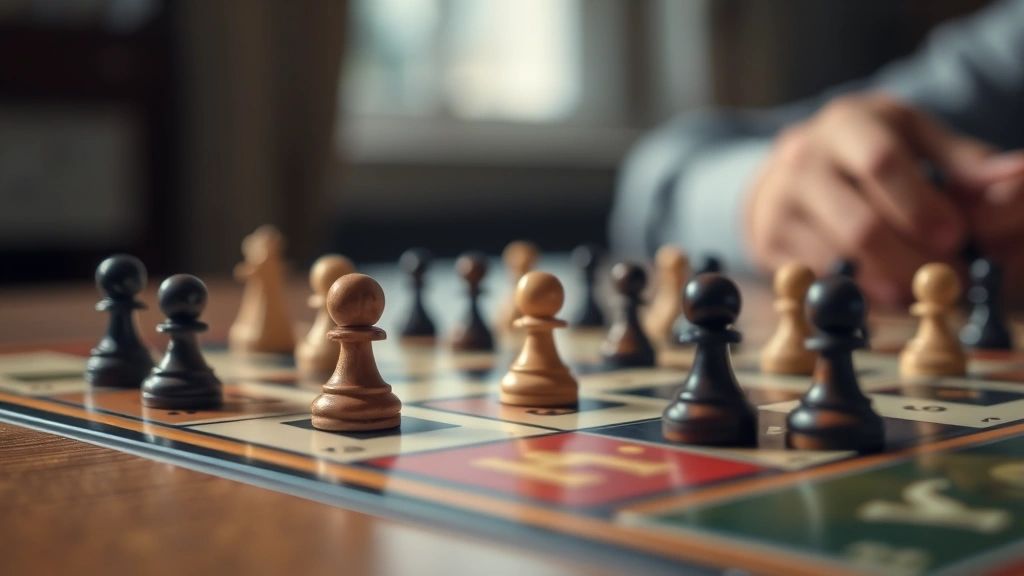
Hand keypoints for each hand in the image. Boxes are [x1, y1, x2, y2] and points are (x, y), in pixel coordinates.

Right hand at [745, 93, 1023, 305]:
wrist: (789, 171)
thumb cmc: (865, 151)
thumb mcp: (913, 138)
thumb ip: (964, 161)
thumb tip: (1016, 177)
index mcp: (846, 123)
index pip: (880, 163)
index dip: (922, 205)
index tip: (956, 236)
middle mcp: (802, 160)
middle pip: (859, 224)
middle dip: (912, 259)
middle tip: (948, 278)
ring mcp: (779, 205)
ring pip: (840, 261)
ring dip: (891, 283)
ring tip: (922, 286)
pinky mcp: (768, 244)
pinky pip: (820, 282)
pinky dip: (859, 294)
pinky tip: (886, 291)